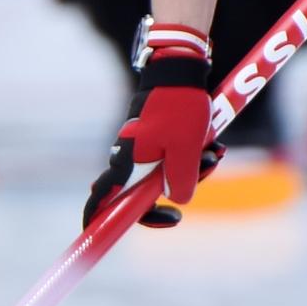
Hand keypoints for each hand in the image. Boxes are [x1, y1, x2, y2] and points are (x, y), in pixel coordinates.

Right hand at [82, 23, 220, 229]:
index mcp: (127, 163)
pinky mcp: (156, 137)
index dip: (96, 219)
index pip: (103, 199)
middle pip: (144, 193)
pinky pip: (174, 158)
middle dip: (177, 191)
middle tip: (204, 171)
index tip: (92, 236)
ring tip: (215, 151)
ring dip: (192, 170)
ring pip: (165, 174)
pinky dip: (193, 157)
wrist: (179, 69)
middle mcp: (129, 157)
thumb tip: (176, 200)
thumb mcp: (186, 151)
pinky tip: (213, 145)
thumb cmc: (179, 109)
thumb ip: (180, 182)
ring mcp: (142, 147)